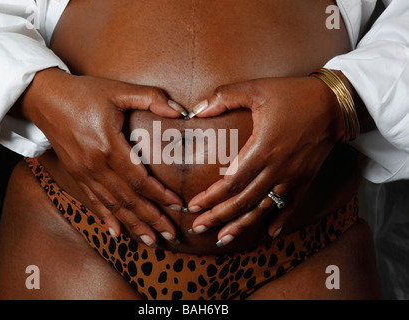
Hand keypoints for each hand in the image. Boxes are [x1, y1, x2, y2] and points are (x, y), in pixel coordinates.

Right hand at [20, 68, 185, 246]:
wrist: (44, 98)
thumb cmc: (84, 92)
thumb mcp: (119, 89)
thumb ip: (152, 98)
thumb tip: (181, 112)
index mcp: (109, 146)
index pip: (140, 180)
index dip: (160, 195)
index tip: (178, 206)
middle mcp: (96, 166)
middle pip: (128, 200)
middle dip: (152, 219)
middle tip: (171, 235)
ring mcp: (84, 173)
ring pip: (113, 206)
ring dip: (133, 225)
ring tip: (152, 241)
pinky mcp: (77, 175)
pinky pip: (94, 202)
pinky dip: (106, 219)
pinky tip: (117, 234)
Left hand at [186, 76, 344, 245]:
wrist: (334, 103)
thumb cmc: (293, 94)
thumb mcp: (256, 88)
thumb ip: (224, 96)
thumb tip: (197, 110)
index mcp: (262, 149)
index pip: (230, 183)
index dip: (210, 198)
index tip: (193, 207)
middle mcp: (277, 170)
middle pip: (243, 202)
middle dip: (218, 217)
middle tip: (198, 228)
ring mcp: (292, 178)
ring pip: (263, 209)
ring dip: (242, 226)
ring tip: (223, 239)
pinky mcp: (305, 179)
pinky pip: (291, 206)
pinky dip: (280, 222)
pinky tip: (269, 234)